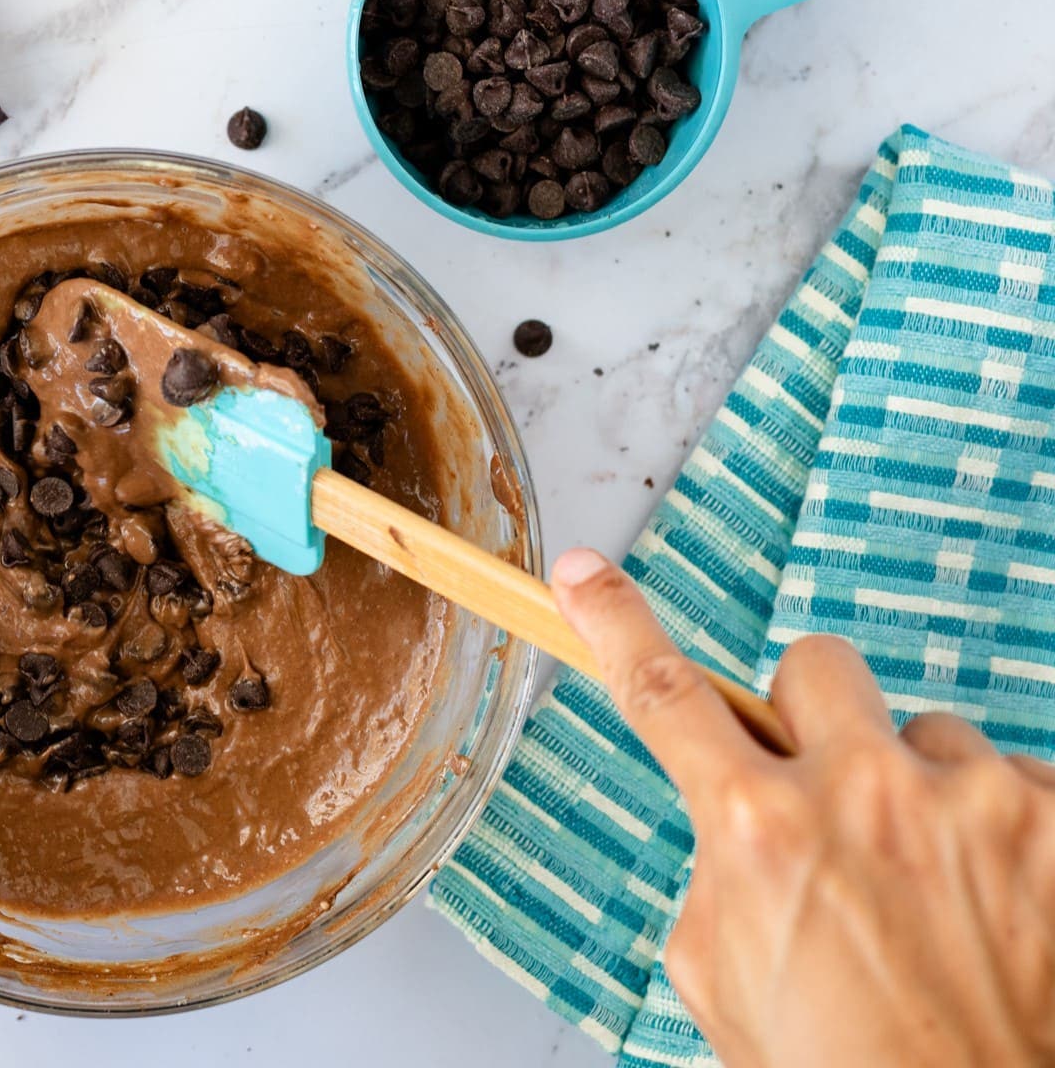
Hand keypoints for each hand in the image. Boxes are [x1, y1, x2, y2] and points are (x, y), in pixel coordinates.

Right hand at [552, 549, 1054, 1067]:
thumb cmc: (838, 1066)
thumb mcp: (719, 974)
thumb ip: (718, 869)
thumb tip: (737, 821)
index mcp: (756, 830)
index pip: (662, 691)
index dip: (614, 620)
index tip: (582, 575)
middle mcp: (862, 794)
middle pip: (813, 665)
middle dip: (812, 716)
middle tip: (830, 789)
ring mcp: (973, 800)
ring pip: (930, 731)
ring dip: (922, 790)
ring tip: (937, 888)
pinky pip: (1019, 779)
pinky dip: (1006, 830)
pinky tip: (999, 902)